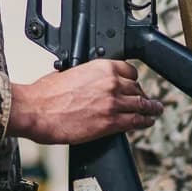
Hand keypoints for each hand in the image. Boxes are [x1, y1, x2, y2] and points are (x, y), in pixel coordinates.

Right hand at [7, 59, 162, 143]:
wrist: (36, 110)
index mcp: (100, 67)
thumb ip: (87, 76)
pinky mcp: (111, 123)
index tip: (132, 83)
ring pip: (141, 104)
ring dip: (150, 108)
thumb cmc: (45, 94)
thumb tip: (93, 83)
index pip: (128, 70)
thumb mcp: (68, 73)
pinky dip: (145, 121)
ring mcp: (113, 103)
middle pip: (136, 88)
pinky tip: (147, 121)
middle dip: (140, 94)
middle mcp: (110, 83)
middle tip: (143, 99)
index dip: (132, 78)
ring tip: (154, 110)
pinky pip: (136, 121)